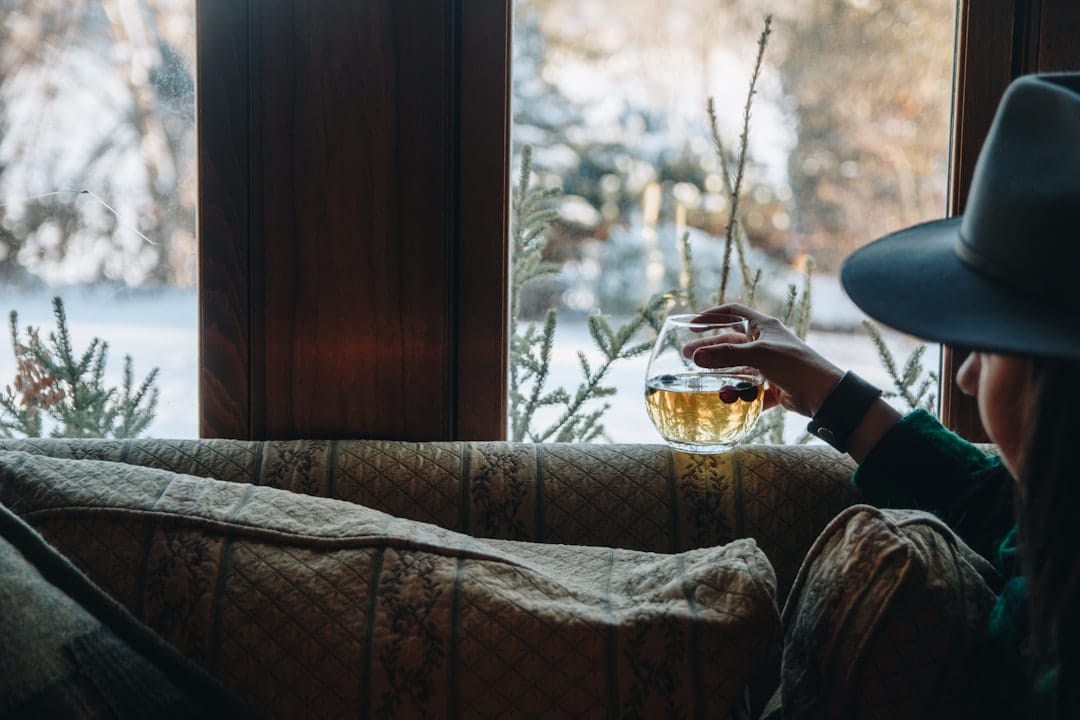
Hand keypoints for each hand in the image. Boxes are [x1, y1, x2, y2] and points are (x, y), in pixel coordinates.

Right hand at [685, 304, 843, 417]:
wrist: (823, 393)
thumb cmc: (795, 365)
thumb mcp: (759, 355)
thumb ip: (727, 355)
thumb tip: (696, 357)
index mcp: (764, 327)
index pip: (733, 313)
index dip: (712, 316)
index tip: (693, 326)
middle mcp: (766, 343)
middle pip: (730, 342)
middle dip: (708, 348)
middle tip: (687, 356)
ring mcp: (769, 364)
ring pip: (737, 366)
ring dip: (719, 371)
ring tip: (698, 378)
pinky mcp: (773, 385)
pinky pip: (749, 388)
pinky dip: (737, 393)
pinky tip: (724, 398)